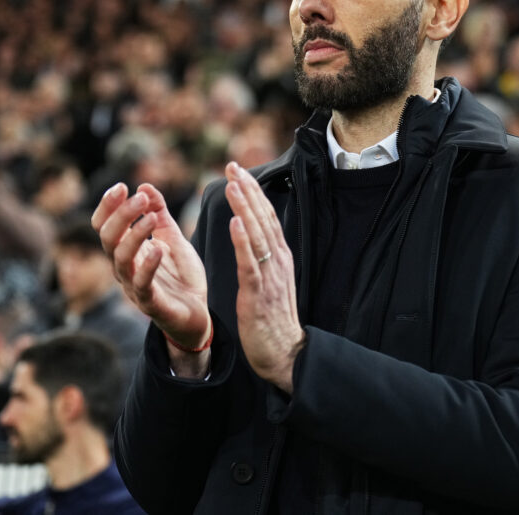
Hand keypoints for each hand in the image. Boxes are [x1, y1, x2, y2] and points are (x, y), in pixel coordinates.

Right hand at [93, 181, 210, 376]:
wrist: (198, 315)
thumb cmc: (181, 278)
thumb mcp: (174, 239)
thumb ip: (160, 215)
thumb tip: (145, 185)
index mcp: (127, 251)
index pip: (103, 226)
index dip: (108, 206)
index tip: (122, 186)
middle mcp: (124, 268)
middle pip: (107, 238)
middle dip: (121, 214)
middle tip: (140, 197)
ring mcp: (134, 286)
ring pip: (120, 259)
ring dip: (134, 235)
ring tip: (152, 217)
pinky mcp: (150, 303)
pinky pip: (141, 285)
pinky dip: (147, 266)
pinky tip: (157, 250)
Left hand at [224, 162, 304, 392]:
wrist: (285, 353)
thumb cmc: (274, 320)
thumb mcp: (270, 282)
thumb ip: (263, 258)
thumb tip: (252, 237)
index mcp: (279, 258)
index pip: (266, 218)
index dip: (253, 193)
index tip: (239, 172)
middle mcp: (278, 261)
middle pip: (262, 219)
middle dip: (248, 191)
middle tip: (233, 166)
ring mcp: (270, 276)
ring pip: (256, 235)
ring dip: (244, 207)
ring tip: (233, 184)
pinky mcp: (258, 293)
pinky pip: (250, 263)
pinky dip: (242, 241)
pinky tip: (234, 223)